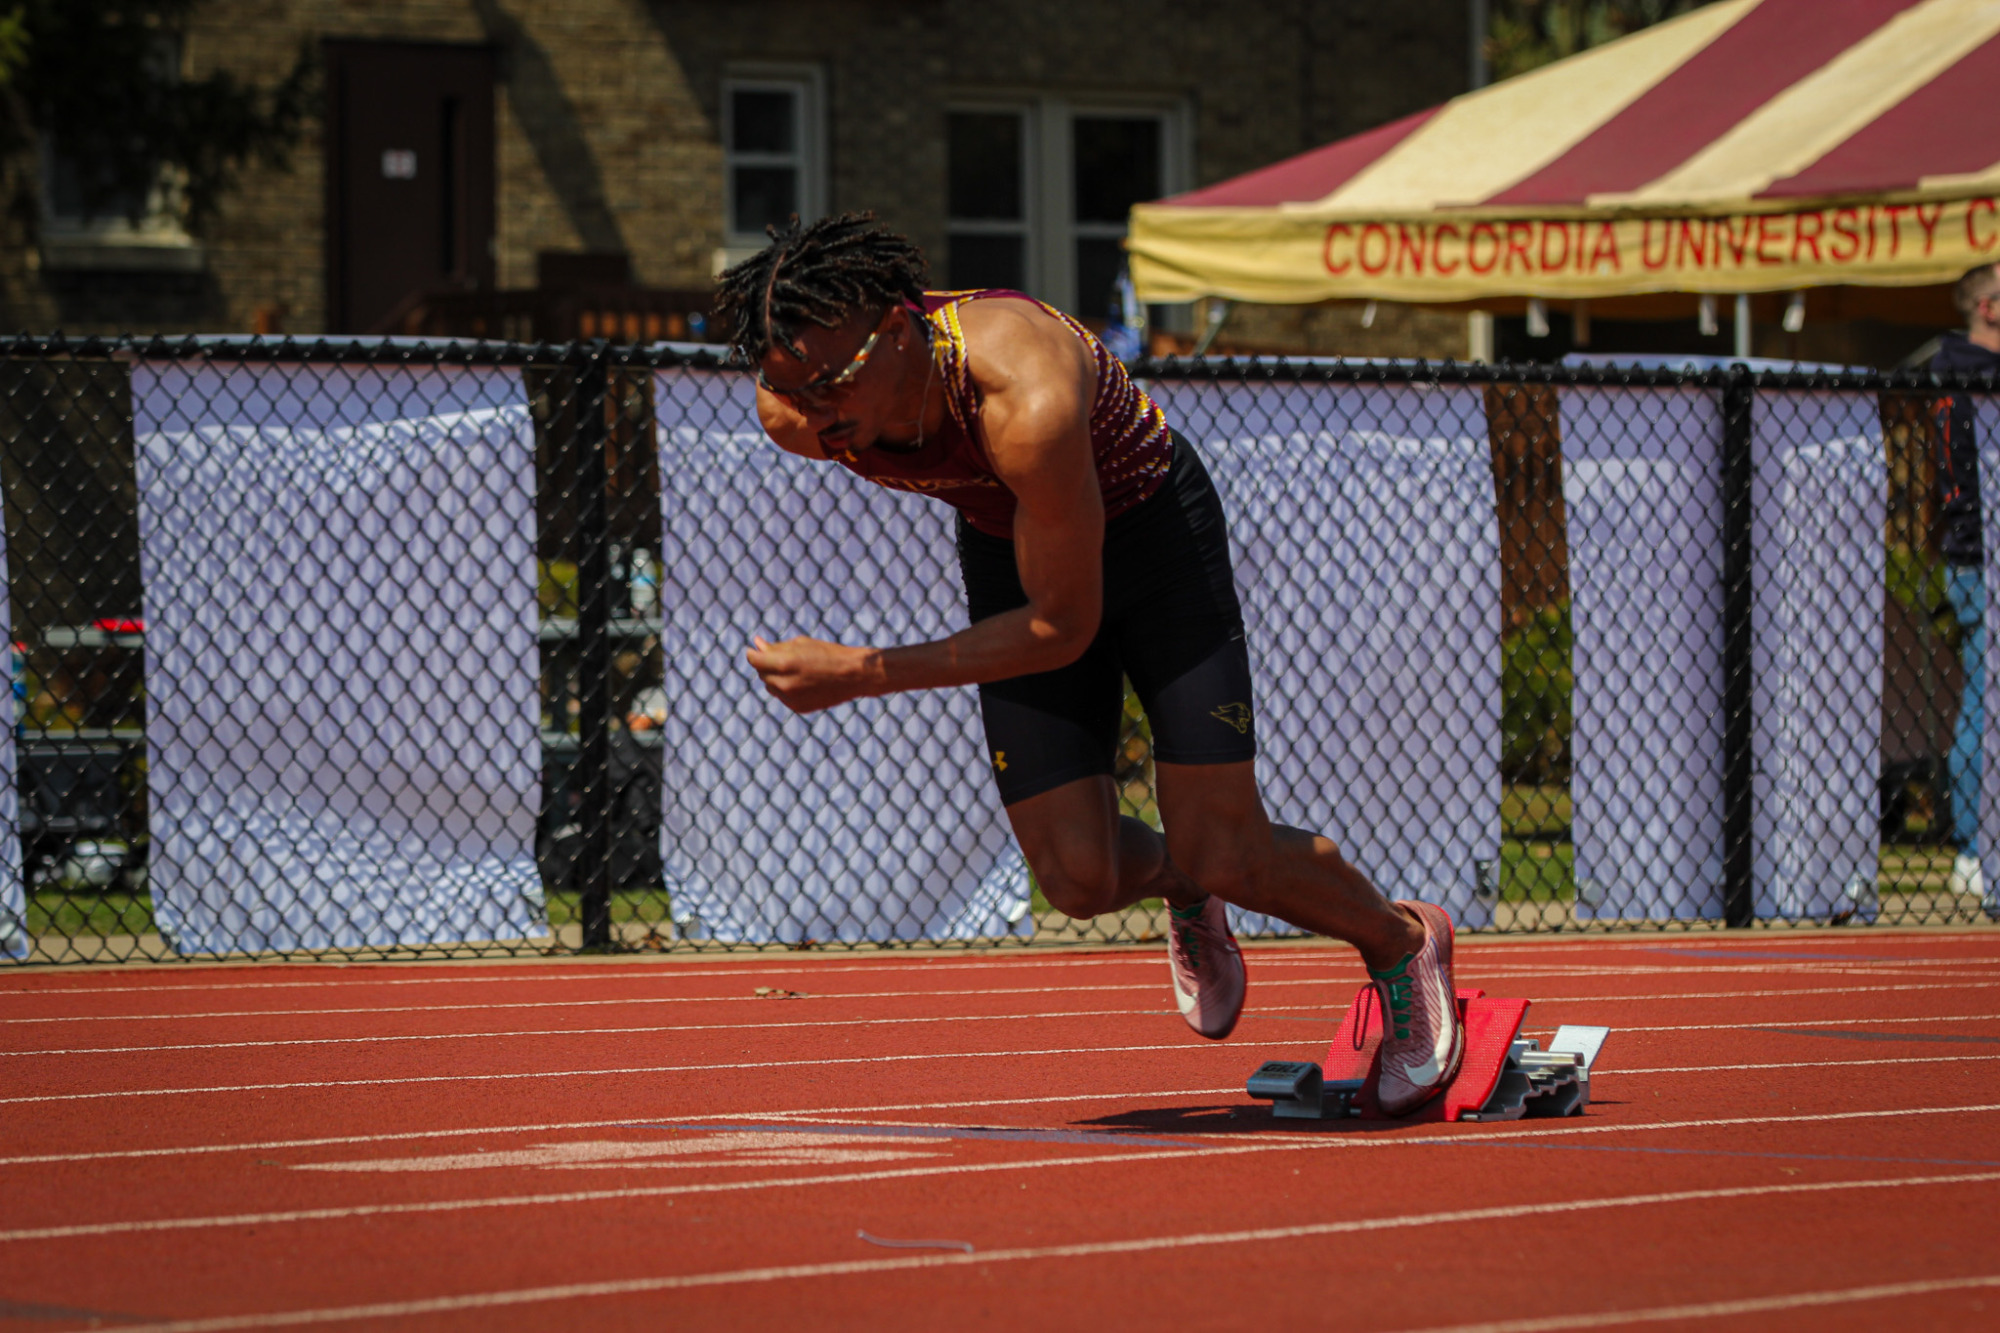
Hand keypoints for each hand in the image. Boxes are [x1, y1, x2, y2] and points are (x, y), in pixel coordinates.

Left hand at [745, 635, 878, 713]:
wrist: (854, 675)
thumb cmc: (828, 654)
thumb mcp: (801, 645)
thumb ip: (776, 647)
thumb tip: (757, 644)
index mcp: (784, 664)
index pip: (754, 660)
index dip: (753, 654)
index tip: (755, 650)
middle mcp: (784, 683)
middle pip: (762, 674)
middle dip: (767, 665)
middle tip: (785, 658)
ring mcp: (791, 698)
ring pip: (771, 687)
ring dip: (776, 678)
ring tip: (799, 670)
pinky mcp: (798, 708)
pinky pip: (783, 697)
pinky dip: (787, 689)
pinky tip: (805, 682)